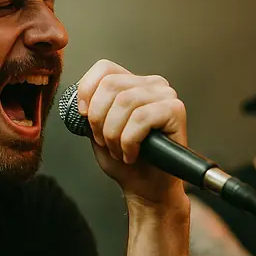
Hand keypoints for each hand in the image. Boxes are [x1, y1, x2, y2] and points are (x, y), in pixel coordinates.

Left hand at [75, 59, 187, 205]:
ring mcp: (166, 95)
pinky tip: (131, 154)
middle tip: (104, 141)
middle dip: (99, 119)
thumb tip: (80, 100)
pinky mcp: (175, 111)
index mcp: (134, 83)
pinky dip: (129, 141)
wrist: (145, 187)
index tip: (83, 116)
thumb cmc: (125, 160)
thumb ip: (91, 109)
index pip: (104, 68)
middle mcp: (152, 84)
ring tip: (118, 150)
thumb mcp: (99, 130)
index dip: (87, 90)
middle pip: (111, 86)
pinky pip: (140, 119)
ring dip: (113, 134)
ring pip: (124, 103)